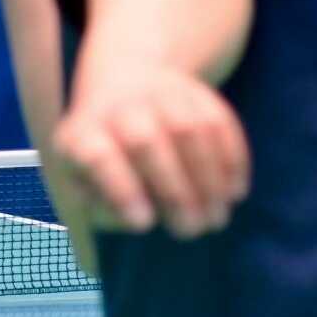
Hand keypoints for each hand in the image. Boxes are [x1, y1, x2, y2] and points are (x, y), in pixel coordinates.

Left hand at [52, 58, 252, 239]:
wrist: (126, 85)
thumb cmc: (99, 155)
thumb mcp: (82, 181)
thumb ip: (99, 205)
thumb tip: (135, 220)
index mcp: (83, 132)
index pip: (99, 157)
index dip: (122, 190)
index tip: (145, 225)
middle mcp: (121, 107)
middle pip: (146, 142)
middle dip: (173, 191)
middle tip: (192, 231)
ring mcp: (161, 94)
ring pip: (190, 131)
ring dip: (208, 180)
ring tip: (217, 218)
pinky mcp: (198, 93)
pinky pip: (219, 124)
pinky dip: (231, 161)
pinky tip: (235, 193)